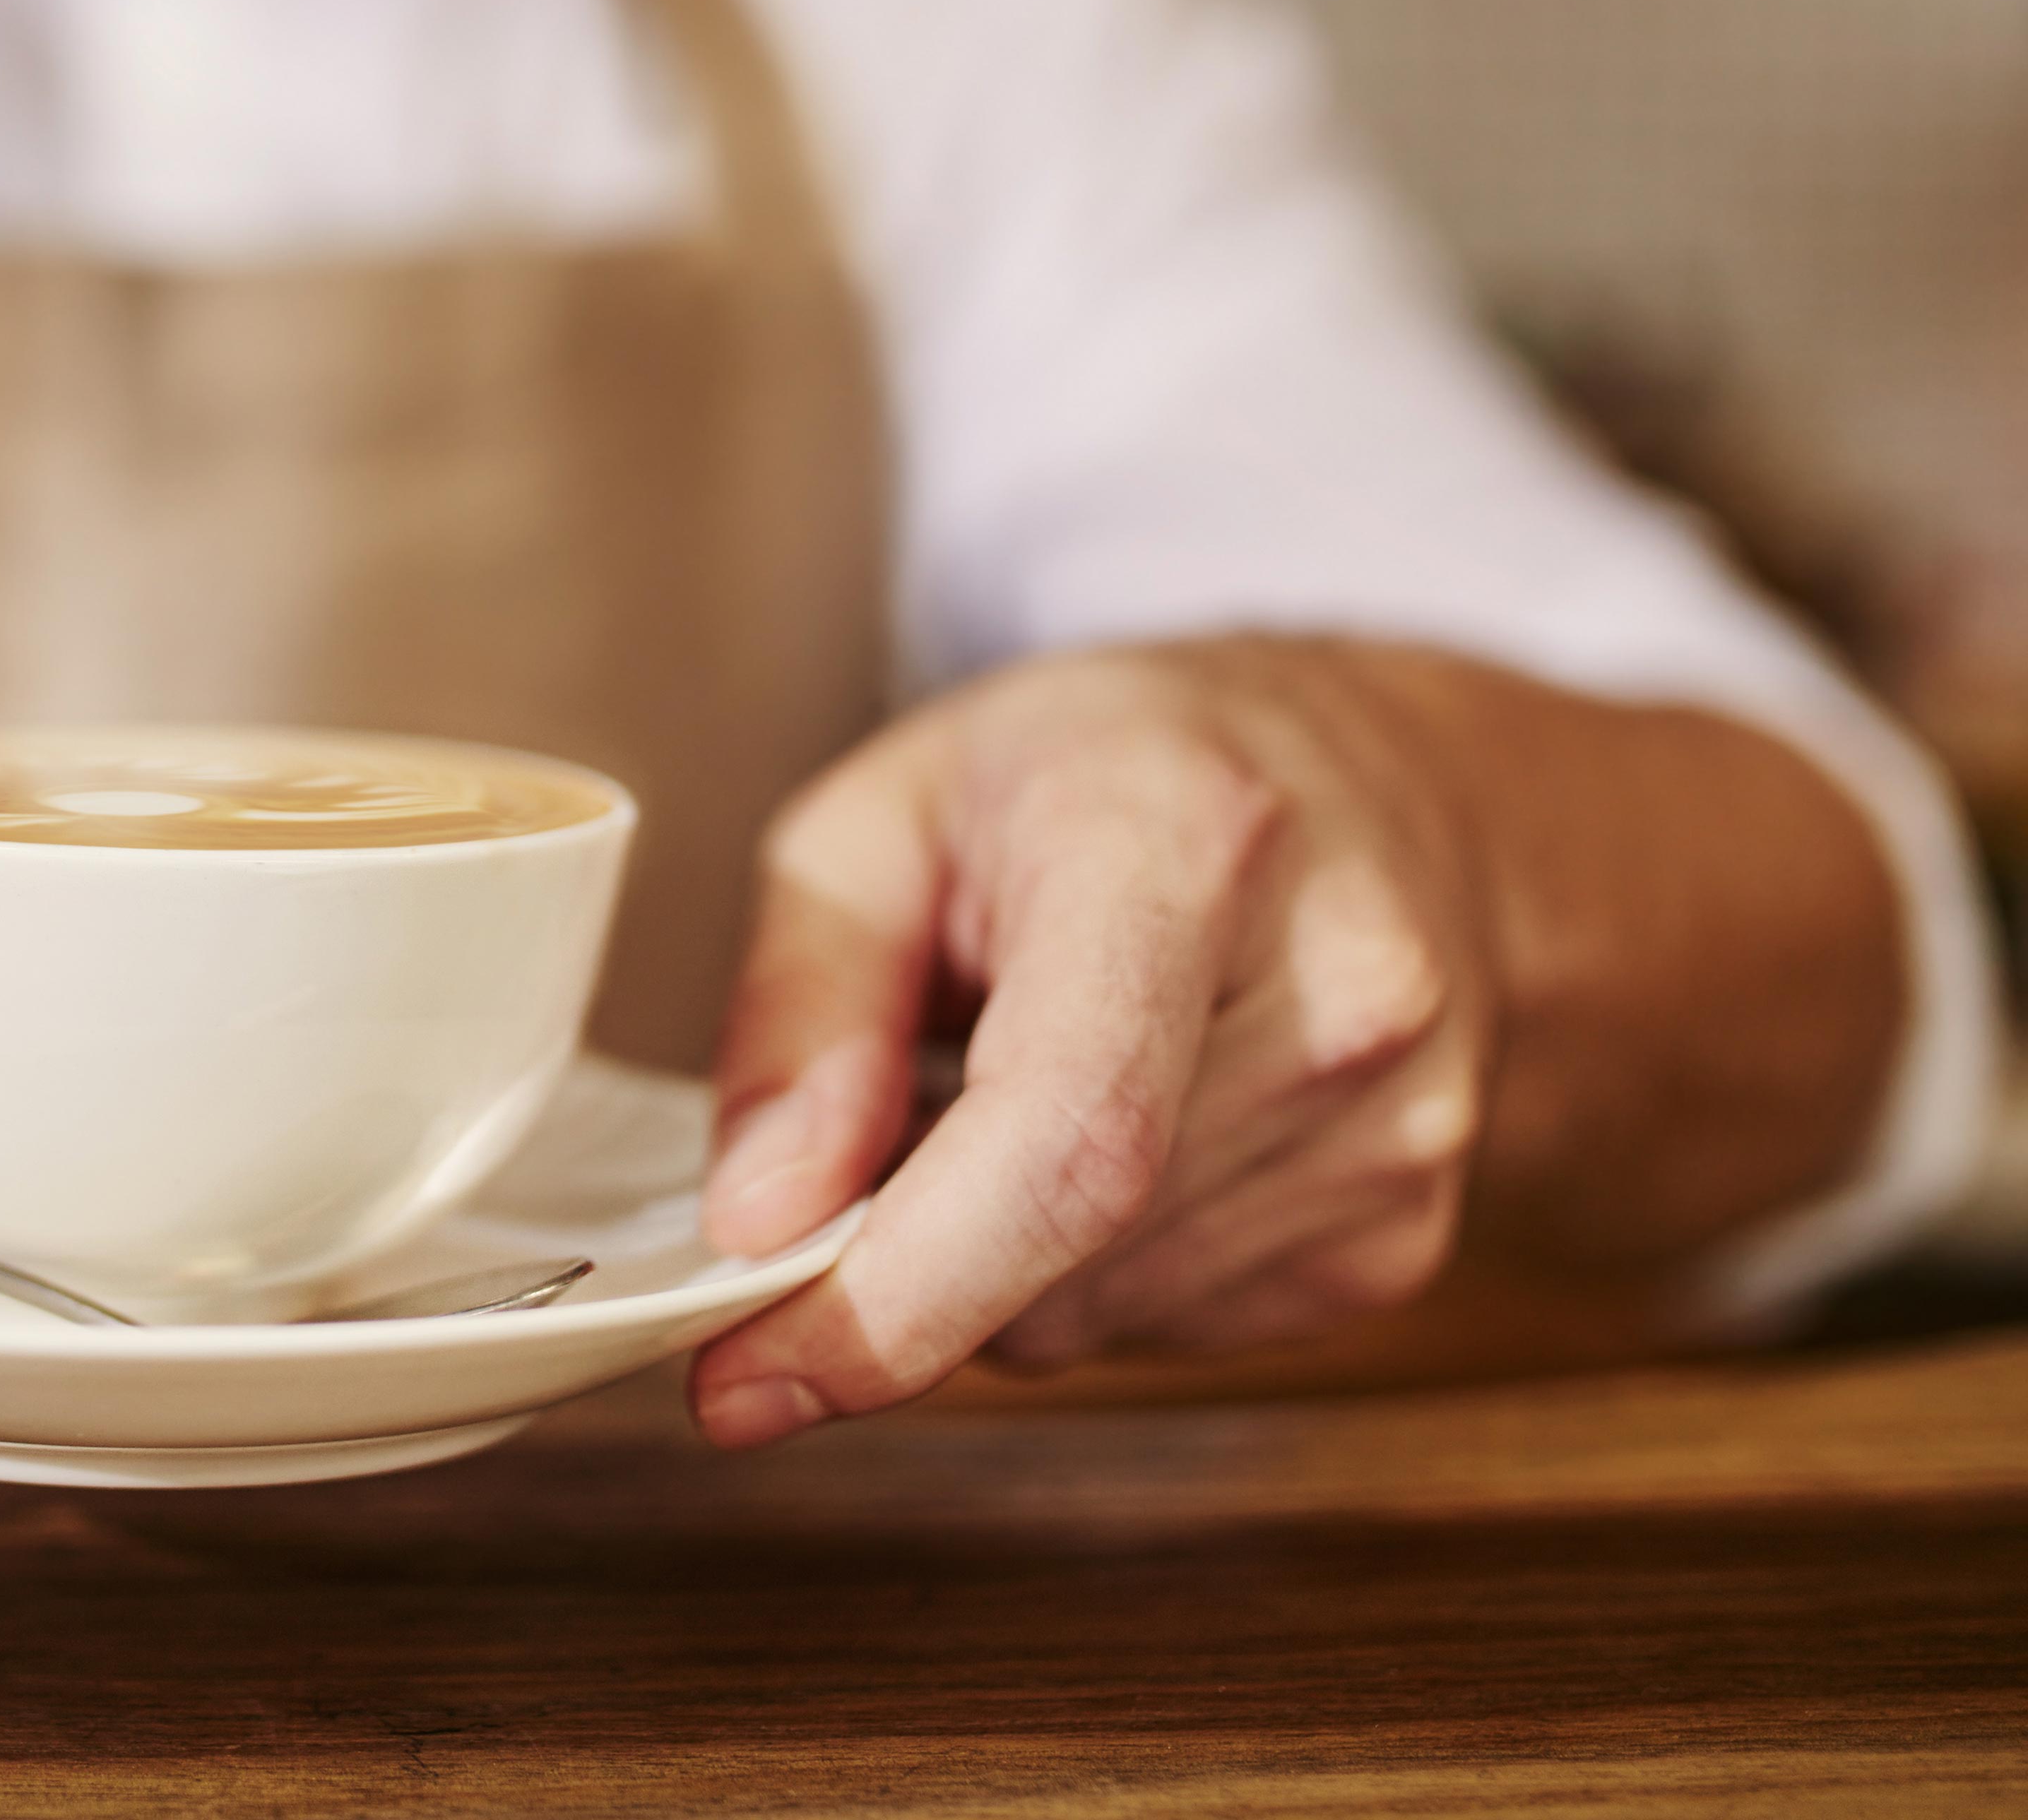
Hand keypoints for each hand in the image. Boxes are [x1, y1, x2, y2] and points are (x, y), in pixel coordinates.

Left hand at [689, 641, 1500, 1447]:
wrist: (1381, 781)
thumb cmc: (1106, 773)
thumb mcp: (883, 812)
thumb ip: (800, 1007)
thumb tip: (756, 1220)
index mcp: (1191, 848)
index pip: (1069, 1136)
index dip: (896, 1291)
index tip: (741, 1371)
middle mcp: (1338, 999)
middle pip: (1058, 1253)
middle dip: (895, 1255)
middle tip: (859, 1136)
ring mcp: (1396, 1134)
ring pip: (1090, 1319)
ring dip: (989, 1258)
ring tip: (1011, 1083)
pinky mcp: (1404, 1236)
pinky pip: (1163, 1330)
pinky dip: (1079, 1269)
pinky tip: (1112, 1134)